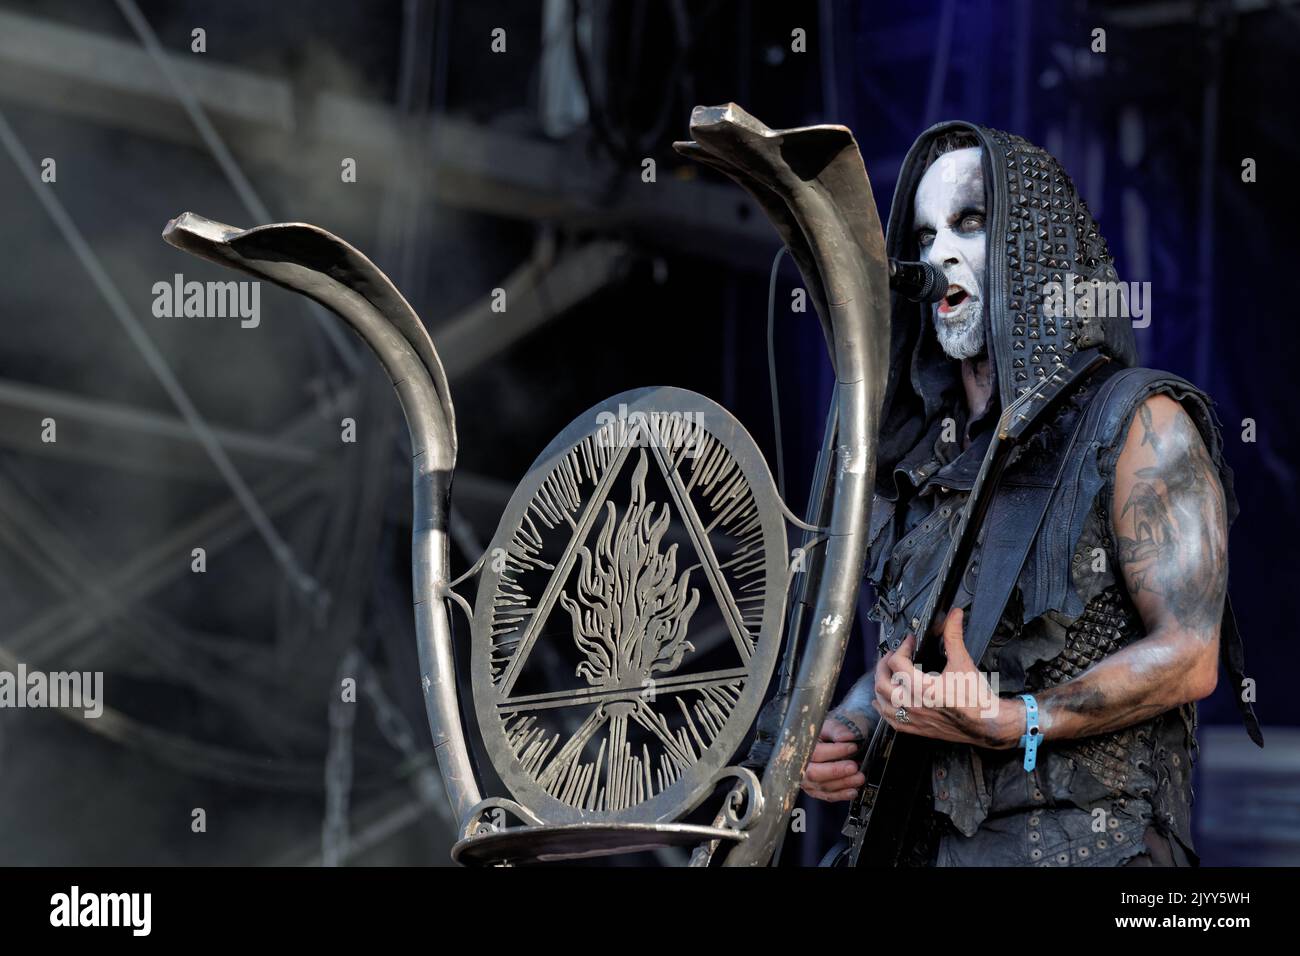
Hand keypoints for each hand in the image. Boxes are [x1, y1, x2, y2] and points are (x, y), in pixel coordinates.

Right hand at [799, 712, 867, 801]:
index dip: (834, 751)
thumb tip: (846, 737)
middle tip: (854, 767)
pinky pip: (826, 796)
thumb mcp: (830, 725)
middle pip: (814, 773)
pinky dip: (841, 795)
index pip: (816, 751)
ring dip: (843, 783)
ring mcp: (806, 780)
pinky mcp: (814, 790)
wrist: (828, 741)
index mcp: (800, 746)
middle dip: (836, 771)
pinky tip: (853, 791)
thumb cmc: (827, 733)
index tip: (852, 747)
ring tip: (859, 777)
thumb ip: (837, 730)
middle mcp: (799, 765)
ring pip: (822, 786)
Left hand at [871, 608, 1021, 748]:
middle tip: (893, 654)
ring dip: (881, 685)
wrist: (988, 723)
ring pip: (883, 702)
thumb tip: (954, 616)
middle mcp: (915, 705)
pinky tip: (883, 701)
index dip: (902, 647)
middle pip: (883, 682)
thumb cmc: (977, 697)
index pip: (897, 663)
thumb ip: (954, 636)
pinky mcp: (918, 729)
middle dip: (884, 664)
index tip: (910, 642)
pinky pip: (892, 721)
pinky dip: (884, 708)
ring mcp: (914, 718)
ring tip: (887, 673)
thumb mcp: (963, 662)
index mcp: (924, 688)